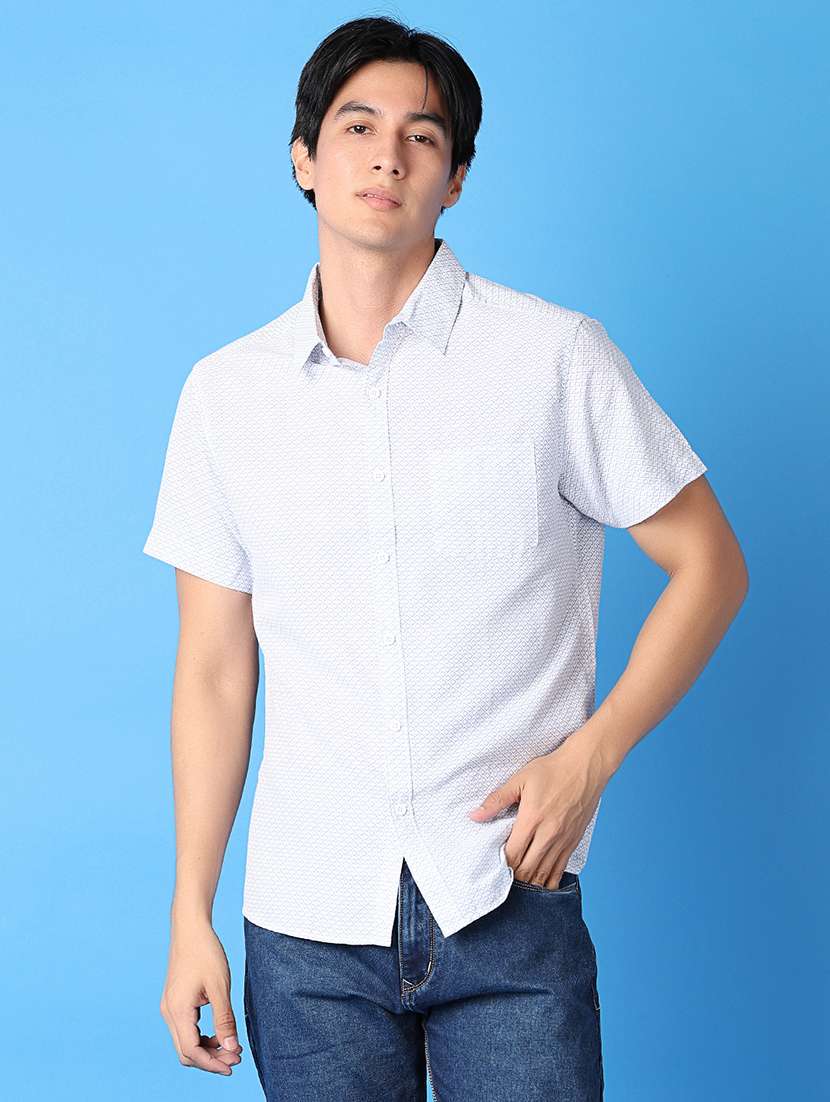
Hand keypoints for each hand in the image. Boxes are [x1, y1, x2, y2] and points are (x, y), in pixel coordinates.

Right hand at [160, 917, 243, 1074]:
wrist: (190, 927)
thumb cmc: (205, 952)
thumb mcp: (220, 987)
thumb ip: (224, 1020)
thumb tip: (231, 1049)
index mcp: (178, 1011)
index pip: (191, 1052)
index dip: (212, 1064)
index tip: (233, 1065)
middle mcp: (169, 1013)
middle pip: (186, 1052)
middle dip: (210, 1060)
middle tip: (235, 1058)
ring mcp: (170, 1007)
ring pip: (185, 1042)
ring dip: (207, 1049)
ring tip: (231, 1046)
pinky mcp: (174, 1001)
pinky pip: (186, 1029)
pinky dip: (202, 1036)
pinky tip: (220, 1032)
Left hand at [467, 727, 609, 888]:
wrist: (586, 766)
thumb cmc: (552, 770)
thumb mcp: (520, 779)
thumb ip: (497, 800)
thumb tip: (474, 816)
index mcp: (532, 819)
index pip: (512, 854)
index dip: (501, 865)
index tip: (493, 865)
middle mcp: (548, 834)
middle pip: (527, 869)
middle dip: (513, 876)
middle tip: (503, 875)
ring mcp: (563, 840)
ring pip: (543, 874)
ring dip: (529, 881)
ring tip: (518, 881)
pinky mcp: (573, 842)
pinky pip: (560, 870)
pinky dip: (548, 880)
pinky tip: (540, 883)